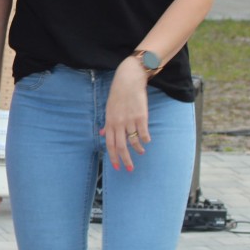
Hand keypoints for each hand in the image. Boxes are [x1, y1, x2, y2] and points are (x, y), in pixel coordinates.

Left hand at [101, 58, 150, 172]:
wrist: (129, 80)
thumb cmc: (118, 94)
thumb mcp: (109, 109)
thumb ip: (107, 123)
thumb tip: (103, 134)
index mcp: (110, 122)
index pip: (110, 144)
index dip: (113, 157)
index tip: (117, 167)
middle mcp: (118, 123)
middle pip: (121, 146)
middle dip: (125, 160)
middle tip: (129, 169)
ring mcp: (130, 120)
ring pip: (133, 141)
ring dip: (137, 150)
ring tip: (141, 153)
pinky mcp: (141, 116)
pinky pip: (143, 133)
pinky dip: (145, 139)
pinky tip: (147, 141)